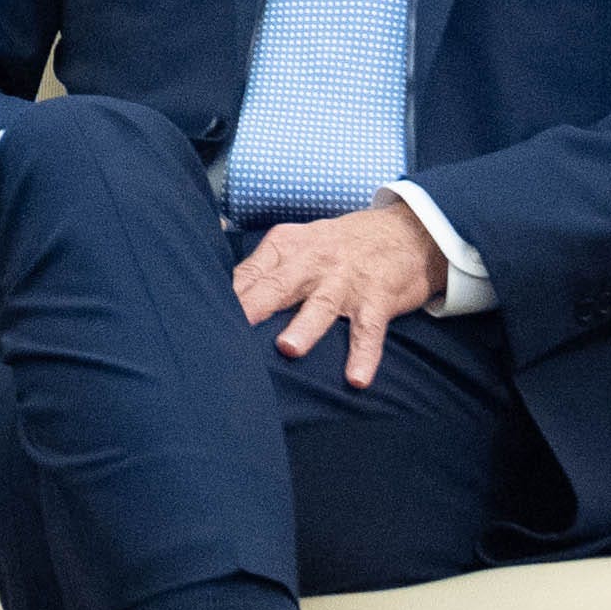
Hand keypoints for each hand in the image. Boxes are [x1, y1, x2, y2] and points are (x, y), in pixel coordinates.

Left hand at [230, 198, 442, 389]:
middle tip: (233, 327)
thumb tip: (225, 295)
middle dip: (256, 305)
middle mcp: (315, 261)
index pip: (251, 273)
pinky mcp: (378, 299)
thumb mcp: (300, 243)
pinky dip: (364, 355)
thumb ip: (264, 267)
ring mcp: (347, 281)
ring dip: (306, 326)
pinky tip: (356, 378)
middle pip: (280, 284)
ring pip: (323, 305)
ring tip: (289, 349)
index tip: (203, 319)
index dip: (230, 297)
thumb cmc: (342, 245)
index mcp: (289, 246)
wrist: (408, 231)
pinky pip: (369, 330)